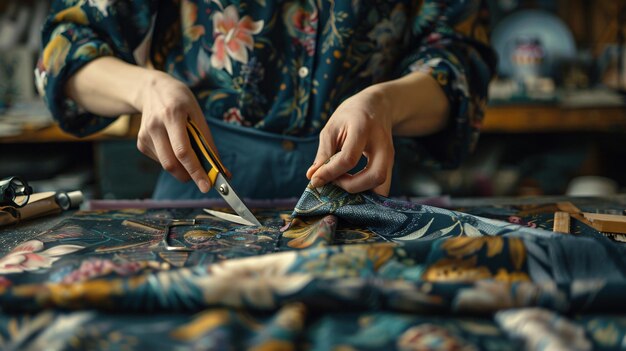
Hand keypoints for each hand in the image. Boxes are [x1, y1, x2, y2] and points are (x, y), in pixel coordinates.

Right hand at [136, 71, 214, 192]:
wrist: (151, 89)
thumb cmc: (180, 101)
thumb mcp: (197, 113)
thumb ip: (206, 140)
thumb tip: (219, 168)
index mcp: (172, 115)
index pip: (183, 151)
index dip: (196, 171)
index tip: (206, 186)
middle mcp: (155, 126)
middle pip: (171, 163)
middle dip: (189, 176)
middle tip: (203, 179)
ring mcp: (145, 135)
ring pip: (166, 165)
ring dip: (182, 169)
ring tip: (190, 155)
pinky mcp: (141, 142)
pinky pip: (161, 161)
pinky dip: (173, 161)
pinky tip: (174, 145)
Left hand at [306, 87, 394, 195]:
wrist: (377, 106)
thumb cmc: (350, 115)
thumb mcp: (332, 127)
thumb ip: (323, 153)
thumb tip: (312, 177)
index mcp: (363, 129)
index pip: (349, 158)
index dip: (330, 173)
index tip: (315, 181)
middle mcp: (382, 144)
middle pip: (374, 176)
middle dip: (350, 186)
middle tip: (333, 182)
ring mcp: (391, 155)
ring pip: (382, 186)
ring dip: (360, 192)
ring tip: (342, 184)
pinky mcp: (391, 164)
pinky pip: (382, 187)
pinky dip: (367, 192)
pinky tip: (352, 186)